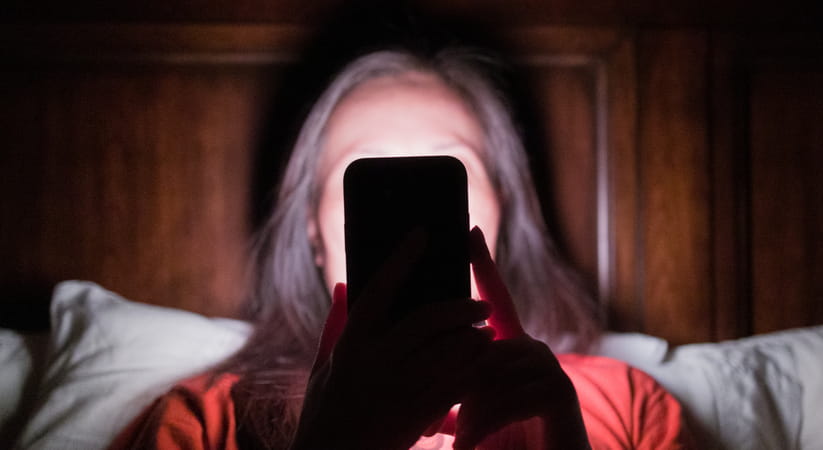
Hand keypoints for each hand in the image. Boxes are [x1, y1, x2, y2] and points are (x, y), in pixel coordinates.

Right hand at [291, 230, 494, 449]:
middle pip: (425, 321)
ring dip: (473, 338)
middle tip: (482, 304)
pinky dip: (472, 370)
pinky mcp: (416, 415)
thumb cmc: (323, 413)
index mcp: (350, 345)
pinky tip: (484, 362)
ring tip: (488, 330)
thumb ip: (334, 324)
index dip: (400, 260)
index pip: (378, 291)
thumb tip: (342, 285)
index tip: (422, 234)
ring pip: (447, 352)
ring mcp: (397, 389)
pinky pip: (454, 386)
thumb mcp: (321, 367)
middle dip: (459, 308)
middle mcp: (374, 363)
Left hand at [449, 227, 589, 449]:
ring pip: (487, 372)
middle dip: (449, 387)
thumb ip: (451, 385)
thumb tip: (415, 362)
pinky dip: (483, 423)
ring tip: (458, 441)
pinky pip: (506, 395)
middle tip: (430, 425)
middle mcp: (530, 349)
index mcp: (507, 349)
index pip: (494, 298)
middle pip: (478, 347)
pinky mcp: (559, 391)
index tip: (469, 229)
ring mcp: (547, 366)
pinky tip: (469, 443)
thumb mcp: (470, 413)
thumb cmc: (503, 444)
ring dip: (466, 412)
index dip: (483, 264)